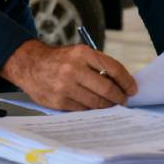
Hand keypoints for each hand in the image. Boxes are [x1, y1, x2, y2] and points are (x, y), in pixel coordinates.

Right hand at [0, 40, 137, 110]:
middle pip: (106, 88)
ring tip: (111, 106)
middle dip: (119, 97)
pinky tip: (96, 109)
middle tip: (124, 101)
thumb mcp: (78, 54)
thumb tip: (119, 84)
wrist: (30, 65)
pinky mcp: (59, 101)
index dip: (126, 81)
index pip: (113, 68)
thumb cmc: (59, 60)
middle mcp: (74, 69)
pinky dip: (92, 110)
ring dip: (107, 106)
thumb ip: (97, 66)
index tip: (133, 89)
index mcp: (83, 53)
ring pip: (95, 102)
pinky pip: (82, 109)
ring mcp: (66, 86)